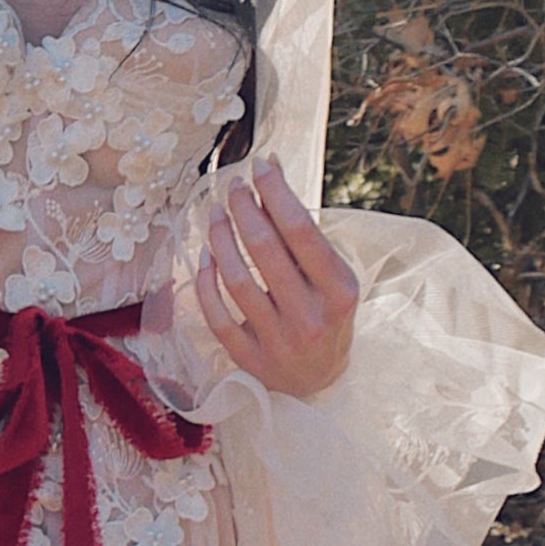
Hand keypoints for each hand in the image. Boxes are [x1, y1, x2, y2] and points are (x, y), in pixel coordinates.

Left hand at [191, 162, 356, 401]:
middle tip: (233, 186)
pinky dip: (207, 281)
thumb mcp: (329, 275)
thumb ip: (301, 231)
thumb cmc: (324, 313)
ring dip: (220, 238)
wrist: (319, 379)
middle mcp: (310, 319)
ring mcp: (278, 342)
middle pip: (265, 250)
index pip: (301, 232)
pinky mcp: (248, 359)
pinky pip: (216, 315)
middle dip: (244, 208)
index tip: (259, 166)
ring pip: (236, 280)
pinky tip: (205, 255)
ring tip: (216, 213)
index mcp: (338, 292)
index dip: (275, 192)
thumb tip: (271, 171)